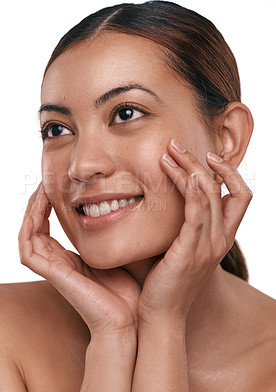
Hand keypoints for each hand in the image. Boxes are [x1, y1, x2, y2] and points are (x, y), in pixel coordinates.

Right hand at [18, 184, 140, 335]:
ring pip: (27, 235)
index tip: (56, 186)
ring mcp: (53, 268)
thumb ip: (109, 238)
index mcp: (70, 258)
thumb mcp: (115, 255)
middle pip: (35, 228)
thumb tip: (118, 213)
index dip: (48, 206)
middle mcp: (58, 262)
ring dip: (31, 211)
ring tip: (41, 191)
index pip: (48, 227)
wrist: (126, 319)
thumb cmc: (124, 291)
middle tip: (44, 183)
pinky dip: (28, 228)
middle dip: (37, 204)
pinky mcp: (52, 274)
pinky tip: (37, 210)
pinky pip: (28, 250)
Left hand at [138, 140, 251, 321]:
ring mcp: (207, 247)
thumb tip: (169, 196)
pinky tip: (182, 176)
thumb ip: (185, 223)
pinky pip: (196, 216)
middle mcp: (219, 240)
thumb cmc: (166, 279)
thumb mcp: (182, 247)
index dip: (231, 173)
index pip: (241, 196)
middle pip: (222, 189)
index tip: (208, 156)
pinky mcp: (189, 252)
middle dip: (201, 162)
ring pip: (208, 196)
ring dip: (189, 169)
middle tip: (177, 145)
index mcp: (221, 237)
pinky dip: (192, 193)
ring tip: (169, 153)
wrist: (161, 314)